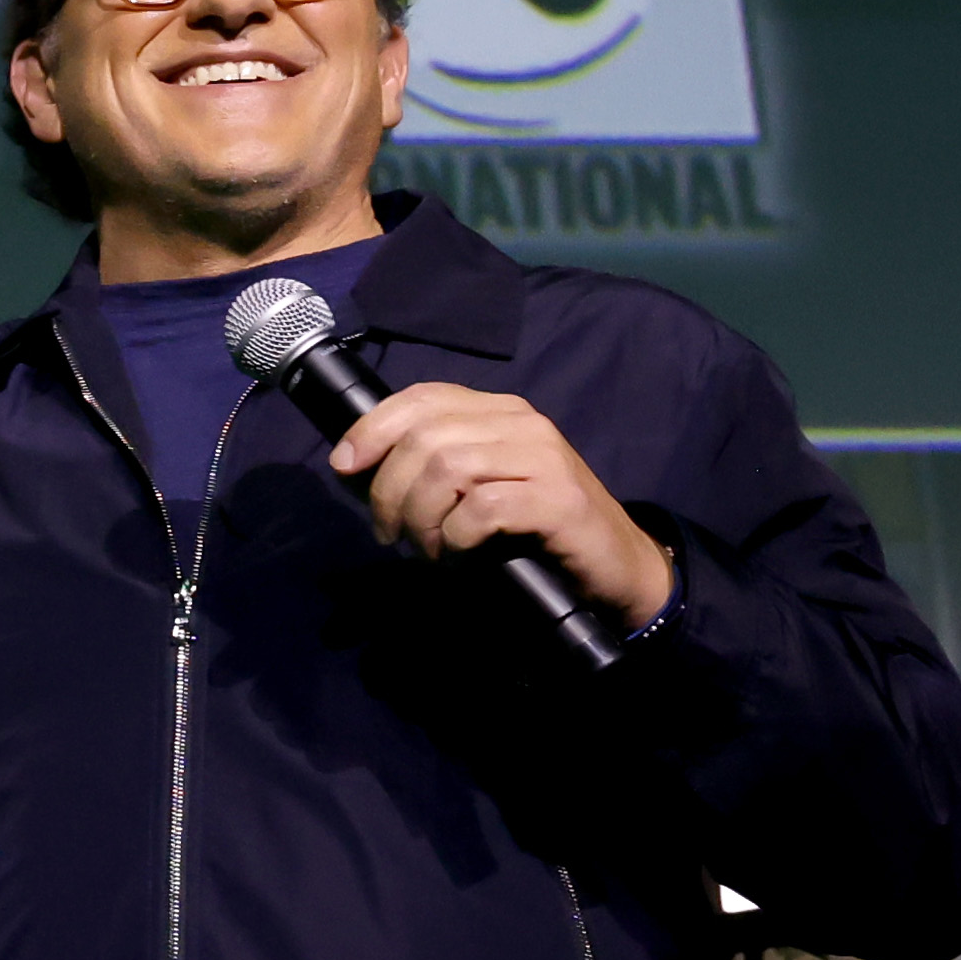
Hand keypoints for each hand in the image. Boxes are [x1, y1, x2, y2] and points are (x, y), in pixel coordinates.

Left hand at [324, 382, 673, 627]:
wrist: (616, 562)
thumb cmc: (537, 526)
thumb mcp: (482, 483)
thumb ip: (437, 464)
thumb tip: (359, 468)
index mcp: (500, 411)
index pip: (421, 397)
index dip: (371, 428)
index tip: (344, 466)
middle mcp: (522, 423)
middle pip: (423, 438)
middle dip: (389, 491)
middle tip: (390, 533)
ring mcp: (544, 457)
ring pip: (446, 469)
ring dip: (420, 518)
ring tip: (428, 549)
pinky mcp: (558, 499)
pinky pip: (481, 509)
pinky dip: (457, 537)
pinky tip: (461, 555)